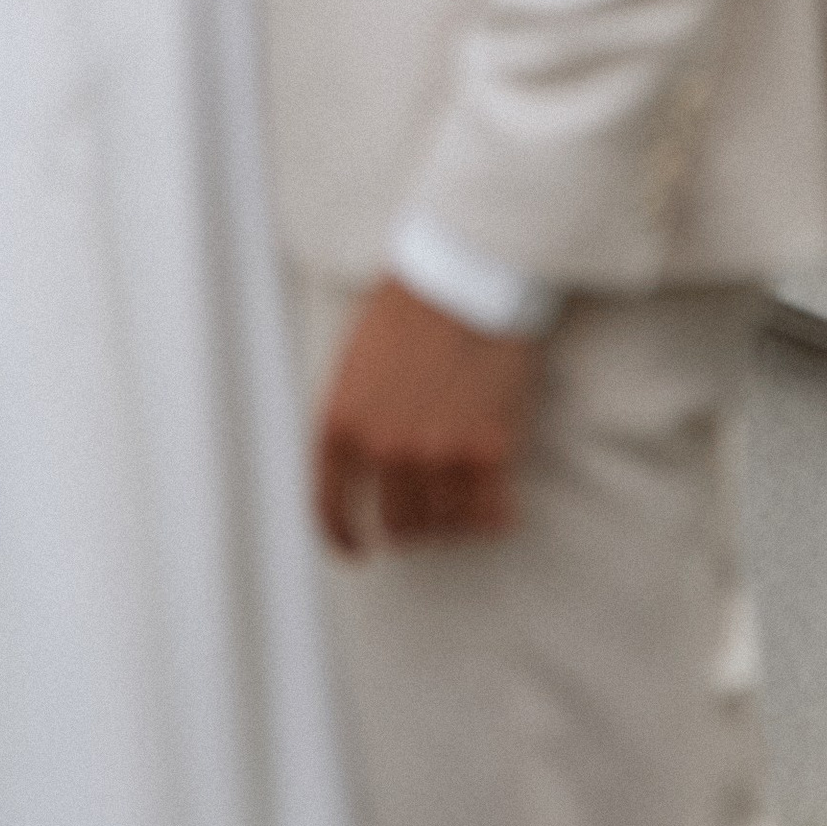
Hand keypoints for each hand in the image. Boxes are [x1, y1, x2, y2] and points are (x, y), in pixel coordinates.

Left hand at [315, 280, 546, 555]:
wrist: (464, 275)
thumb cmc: (409, 308)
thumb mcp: (353, 362)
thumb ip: (351, 417)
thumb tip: (353, 469)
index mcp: (341, 422)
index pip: (330, 503)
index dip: (341, 535)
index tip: (355, 550)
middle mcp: (385, 447)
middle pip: (396, 523)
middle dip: (407, 527)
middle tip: (420, 521)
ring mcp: (437, 452)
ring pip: (442, 524)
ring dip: (450, 522)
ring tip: (460, 505)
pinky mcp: (488, 449)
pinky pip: (489, 512)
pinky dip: (493, 518)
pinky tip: (497, 512)